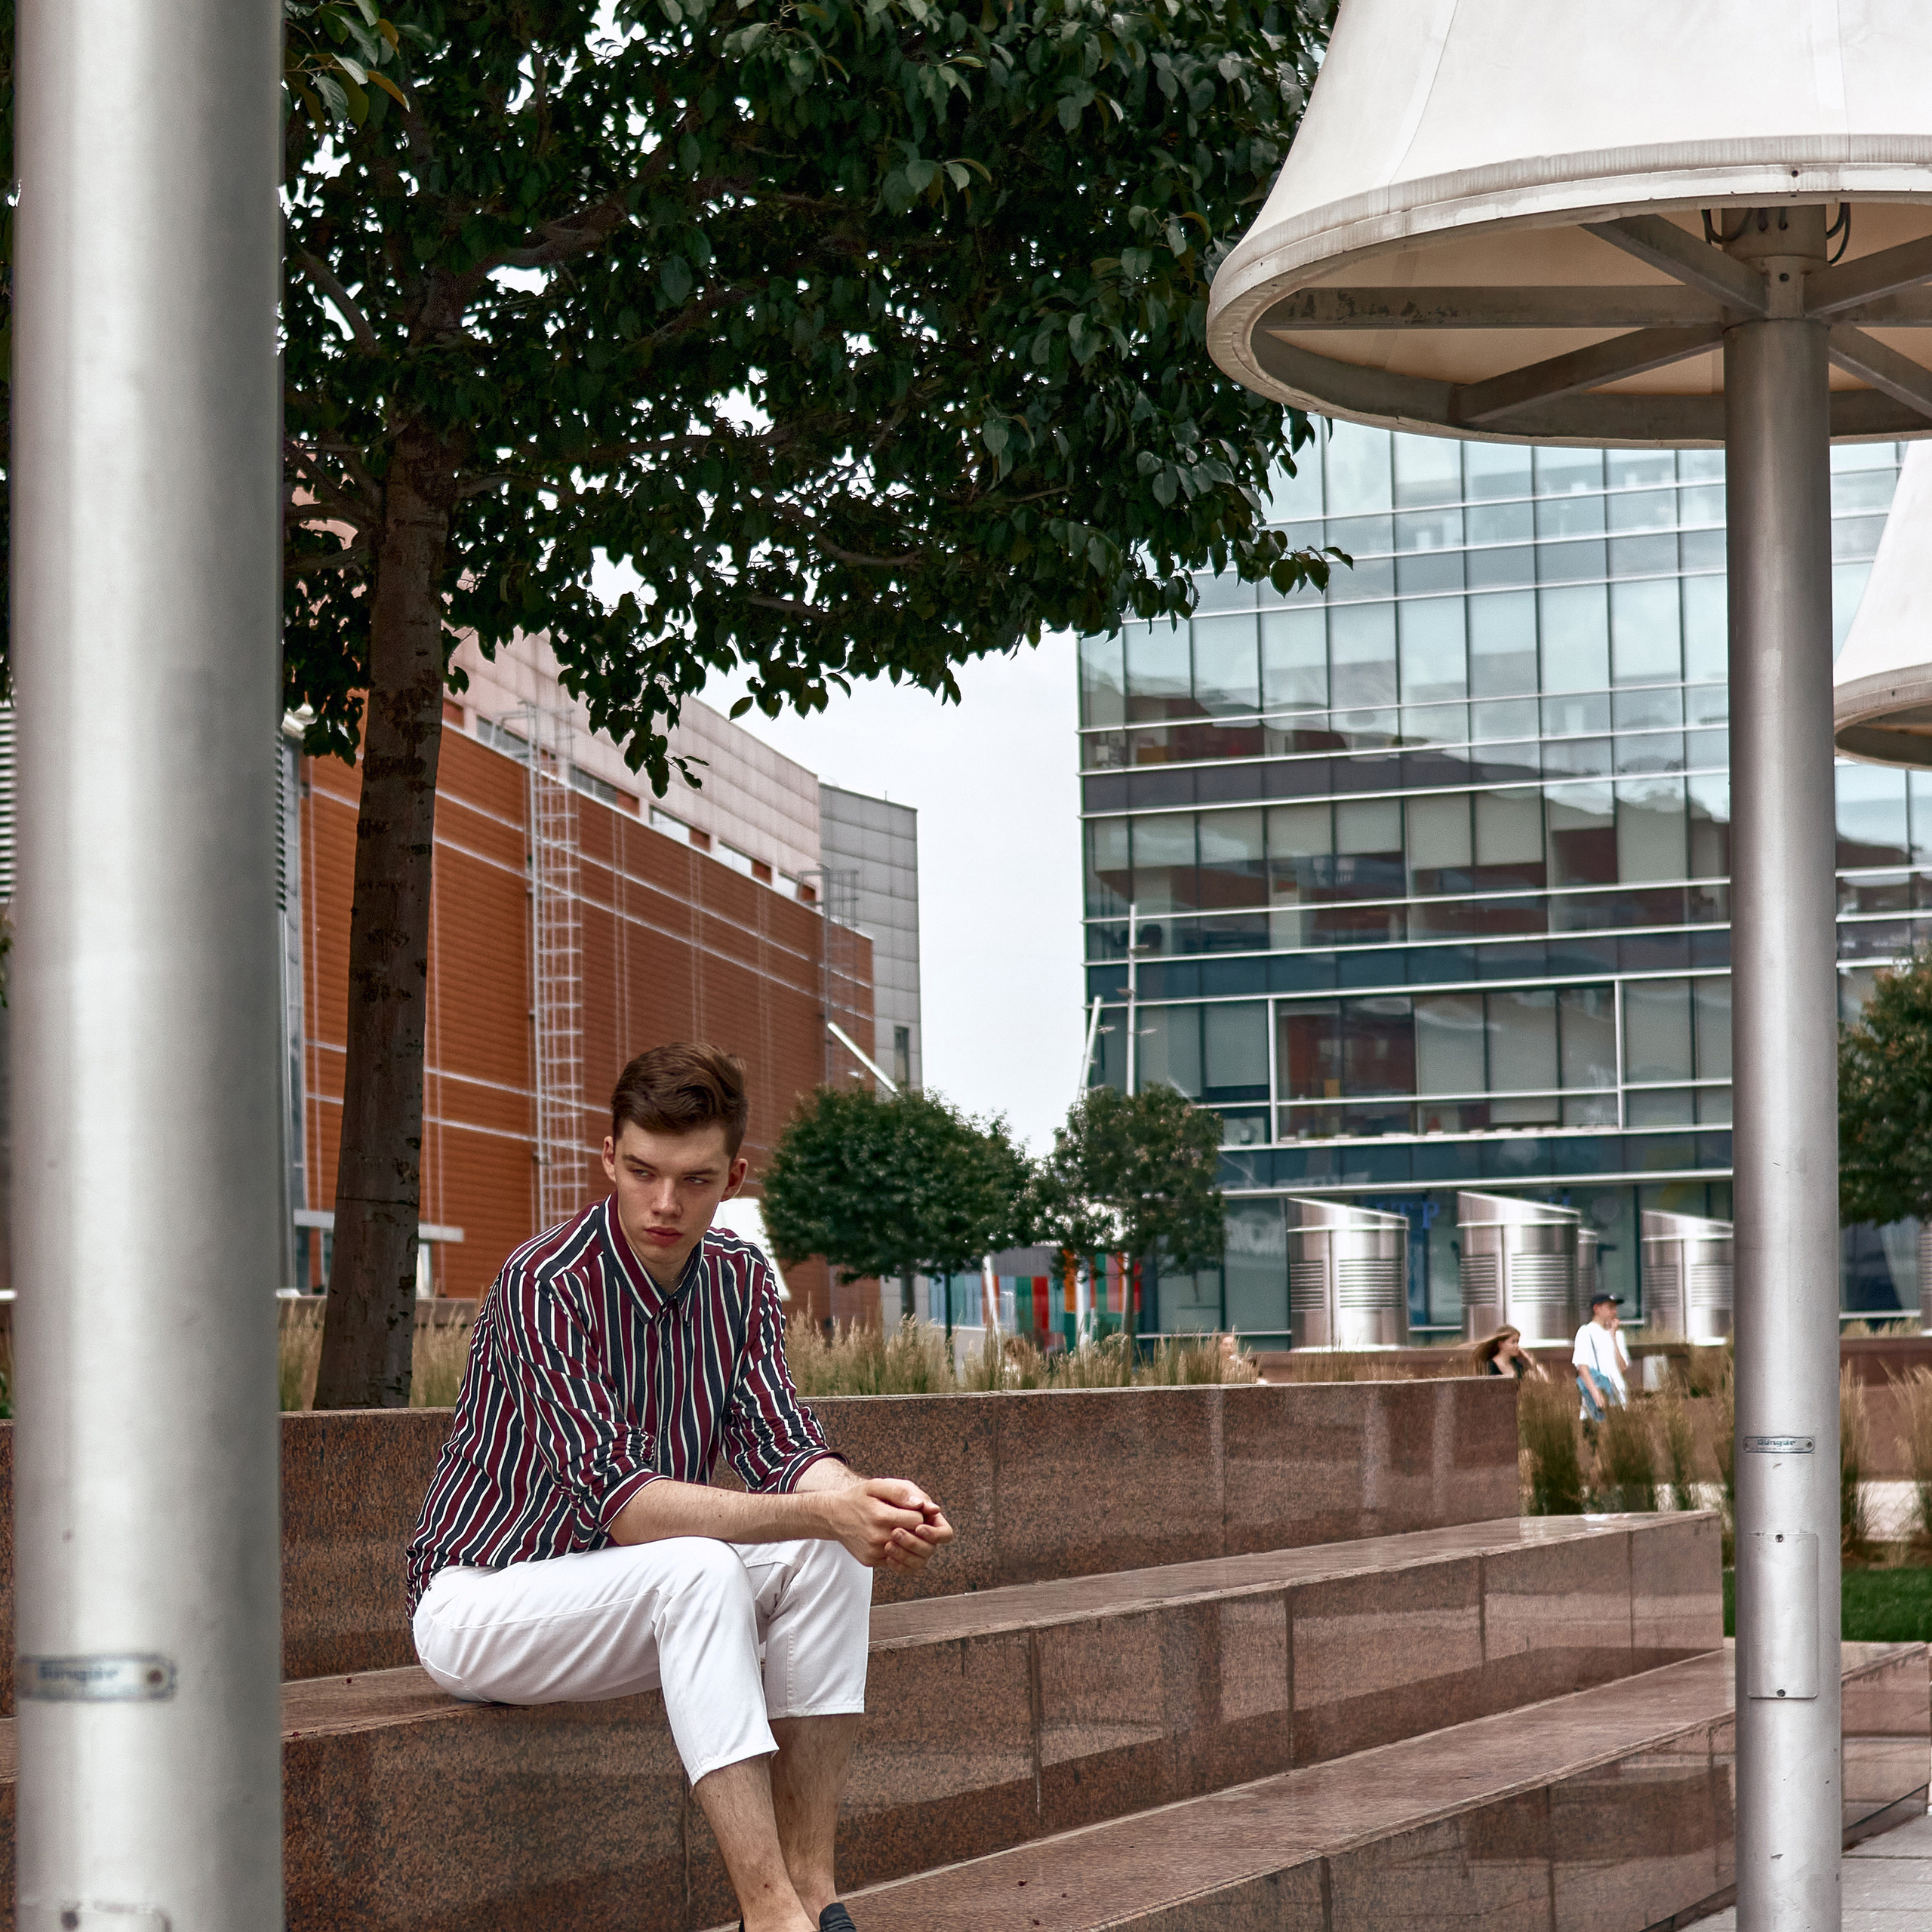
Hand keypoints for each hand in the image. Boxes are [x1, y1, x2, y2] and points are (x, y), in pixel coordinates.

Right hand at [820, 1478, 953, 1572]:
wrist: (834, 1516)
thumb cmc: (858, 1498)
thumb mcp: (876, 1486)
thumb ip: (901, 1492)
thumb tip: (922, 1504)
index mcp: (881, 1516)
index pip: (918, 1520)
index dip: (920, 1513)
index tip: (913, 1509)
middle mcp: (877, 1537)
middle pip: (915, 1539)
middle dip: (919, 1529)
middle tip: (911, 1520)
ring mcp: (874, 1552)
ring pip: (908, 1553)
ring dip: (911, 1542)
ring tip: (904, 1530)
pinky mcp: (870, 1561)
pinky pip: (895, 1561)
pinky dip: (899, 1551)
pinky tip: (893, 1539)